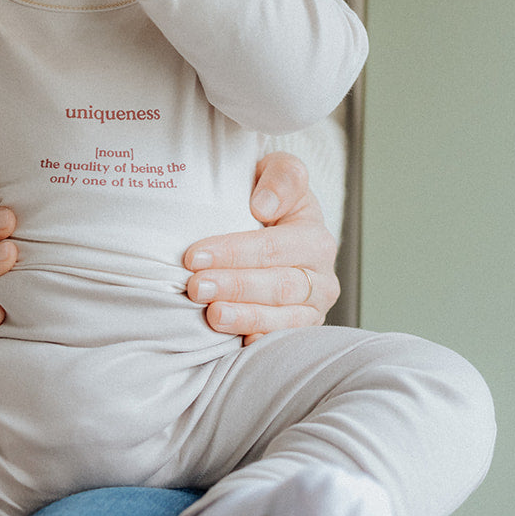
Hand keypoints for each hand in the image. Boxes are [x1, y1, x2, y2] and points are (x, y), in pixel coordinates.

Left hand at [182, 151, 338, 343]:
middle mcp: (321, 278)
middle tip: (195, 287)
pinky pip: (284, 343)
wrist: (276, 226)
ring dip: (246, 317)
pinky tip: (238, 344)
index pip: (274, 247)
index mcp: (316, 238)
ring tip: (212, 315)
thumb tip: (263, 207)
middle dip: (235, 287)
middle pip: (279, 285)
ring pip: (284, 318)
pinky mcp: (299, 331)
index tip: (193, 256)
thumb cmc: (270, 197)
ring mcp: (313, 309)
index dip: (233, 252)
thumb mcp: (279, 171)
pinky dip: (262, 342)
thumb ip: (281, 178)